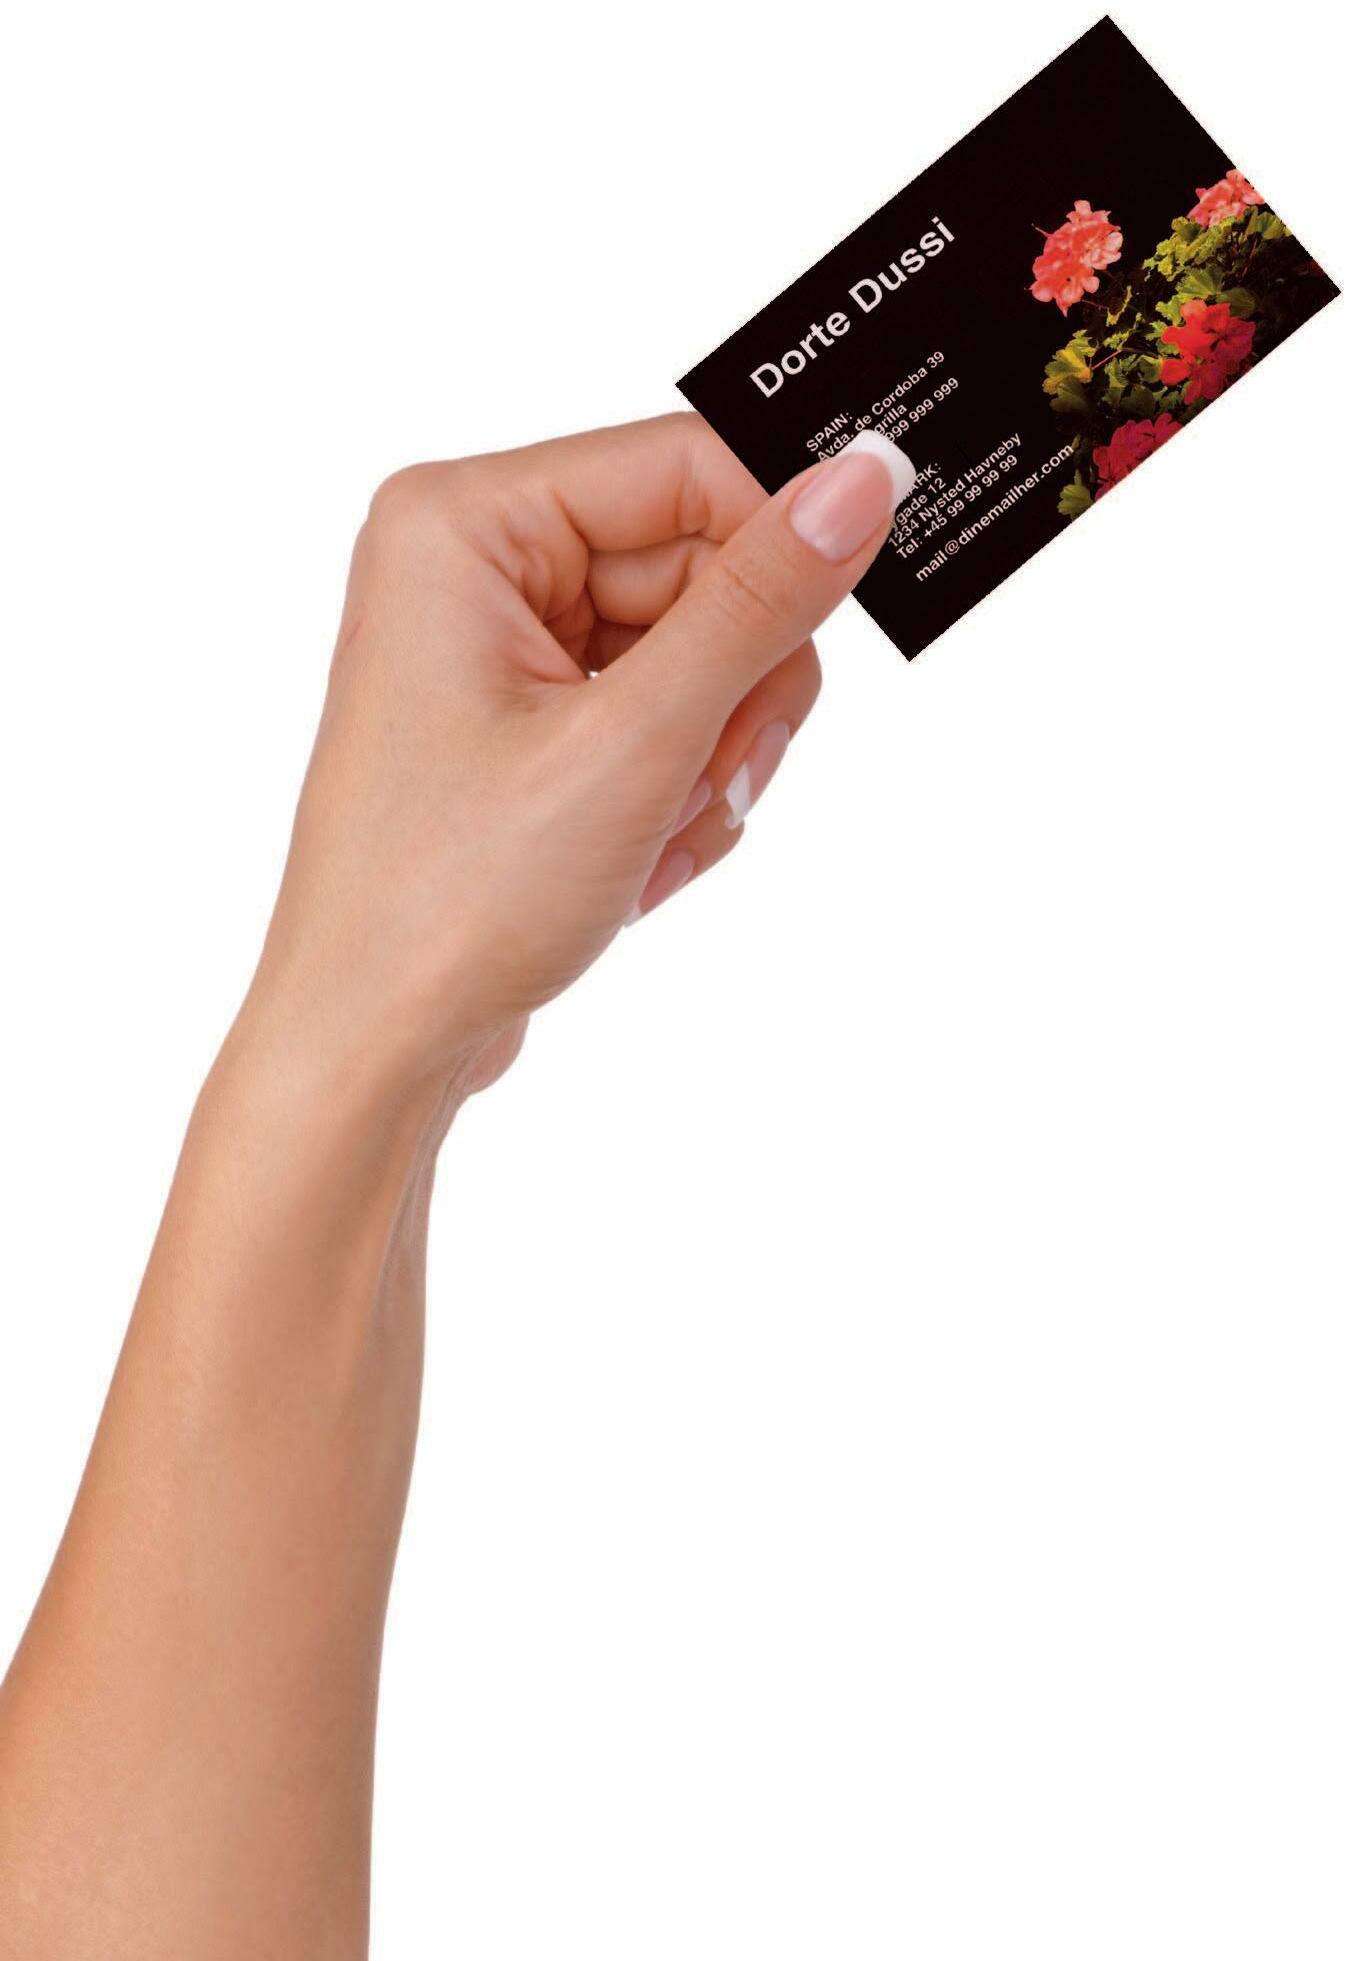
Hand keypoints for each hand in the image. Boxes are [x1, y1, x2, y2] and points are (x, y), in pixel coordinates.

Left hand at [248, 415, 909, 1092]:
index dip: (780, 542)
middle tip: (716, 776)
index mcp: (463, 525)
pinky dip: (673, 794)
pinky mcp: (530, 724)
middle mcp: (475, 568)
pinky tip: (633, 865)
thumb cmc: (449, 900)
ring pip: (696, 655)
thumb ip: (757, 605)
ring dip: (709, 757)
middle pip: (701, 568)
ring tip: (654, 841)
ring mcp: (502, 651)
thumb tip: (862, 482)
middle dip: (733, 690)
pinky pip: (660, 719)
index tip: (845, 609)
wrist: (374, 1047)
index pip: (684, 467)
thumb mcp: (633, 742)